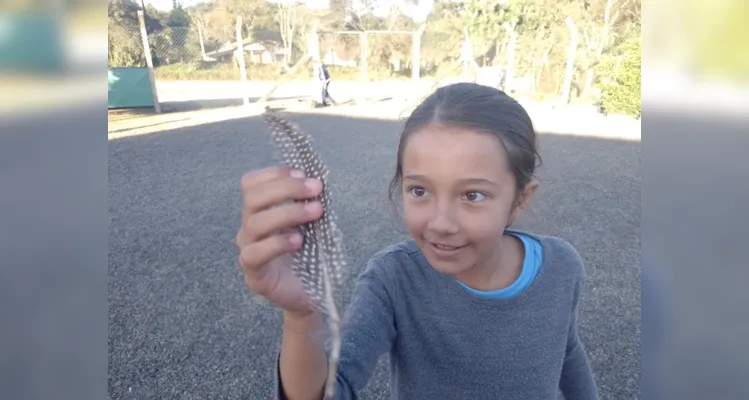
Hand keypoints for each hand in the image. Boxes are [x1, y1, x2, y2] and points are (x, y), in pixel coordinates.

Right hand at [236, 166, 323, 316]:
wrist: (310, 293)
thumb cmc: (310, 255)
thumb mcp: (312, 224)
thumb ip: (310, 204)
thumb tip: (317, 182)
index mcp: (260, 212)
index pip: (252, 183)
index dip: (275, 174)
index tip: (304, 174)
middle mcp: (250, 228)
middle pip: (253, 197)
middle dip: (287, 188)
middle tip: (316, 189)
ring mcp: (248, 250)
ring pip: (255, 222)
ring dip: (289, 212)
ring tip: (316, 212)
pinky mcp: (254, 274)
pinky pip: (255, 253)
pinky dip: (278, 243)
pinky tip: (299, 241)